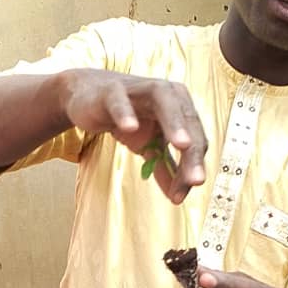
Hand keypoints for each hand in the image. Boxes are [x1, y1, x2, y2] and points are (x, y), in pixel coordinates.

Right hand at [59, 70, 206, 202]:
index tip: (182, 196)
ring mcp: (141, 89)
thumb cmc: (129, 118)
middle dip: (193, 151)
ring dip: (174, 123)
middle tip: (196, 179)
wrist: (90, 97)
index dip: (192, 167)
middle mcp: (167, 93)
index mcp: (181, 106)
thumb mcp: (148, 146)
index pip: (194, 139)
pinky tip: (131, 127)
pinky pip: (120, 101)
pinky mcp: (112, 90)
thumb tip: (177, 197)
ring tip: (181, 145)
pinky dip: (126, 113)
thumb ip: (164, 168)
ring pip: (163, 102)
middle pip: (187, 121)